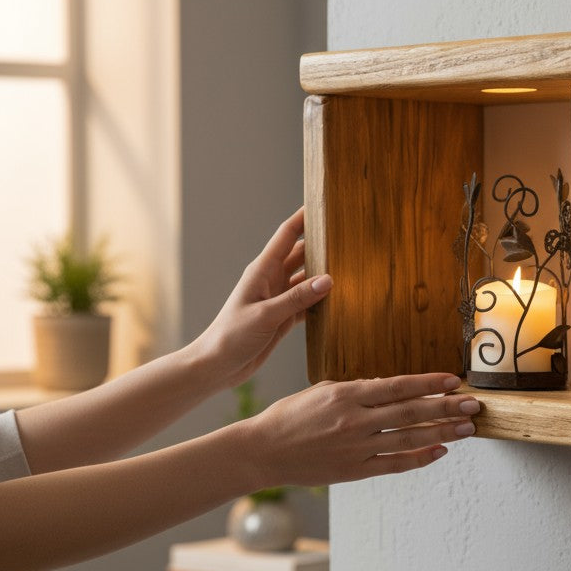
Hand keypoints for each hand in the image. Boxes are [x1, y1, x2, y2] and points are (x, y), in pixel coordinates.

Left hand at [191, 208, 331, 389]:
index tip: (325, 204)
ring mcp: (278, 298)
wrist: (217, 366)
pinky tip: (340, 300)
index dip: (304, 217)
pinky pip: (307, 303)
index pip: (288, 235)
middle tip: (349, 236)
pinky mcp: (284, 317)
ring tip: (352, 267)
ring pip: (308, 279)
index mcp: (262, 270)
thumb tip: (328, 280)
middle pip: (302, 254)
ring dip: (326, 274)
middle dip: (323, 244)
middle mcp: (272, 279)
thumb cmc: (231, 336)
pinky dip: (322, 301)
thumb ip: (296, 298)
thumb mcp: (266, 315)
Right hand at [244, 373, 480, 486]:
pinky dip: (420, 458)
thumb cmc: (289, 416)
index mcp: (347, 394)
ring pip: (409, 438)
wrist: (263, 451)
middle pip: (411, 412)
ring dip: (442, 432)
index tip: (454, 380)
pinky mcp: (355, 470)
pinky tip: (440, 451)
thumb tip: (389, 386)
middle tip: (474, 404)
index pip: (398, 386)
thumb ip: (357, 389)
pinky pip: (395, 464)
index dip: (430, 383)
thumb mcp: (321, 390)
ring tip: (468, 428)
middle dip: (446, 407)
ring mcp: (357, 448)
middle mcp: (355, 420)